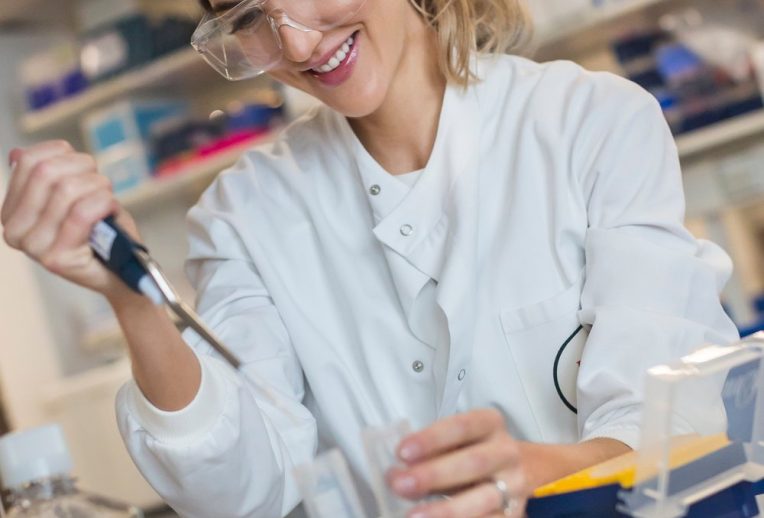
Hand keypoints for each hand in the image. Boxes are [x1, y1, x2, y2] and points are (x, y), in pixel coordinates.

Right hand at [1, 141, 139, 298]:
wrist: (122, 270)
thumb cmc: (101, 230)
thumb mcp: (73, 196)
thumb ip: (47, 176)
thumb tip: (18, 154)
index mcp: (11, 211)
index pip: (29, 161)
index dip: (64, 154)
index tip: (83, 166)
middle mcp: (14, 230)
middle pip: (47, 172)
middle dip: (84, 169)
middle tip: (101, 183)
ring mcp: (33, 247)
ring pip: (67, 189)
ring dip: (98, 186)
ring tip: (107, 198)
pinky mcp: (56, 259)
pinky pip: (82, 212)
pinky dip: (104, 202)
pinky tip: (111, 208)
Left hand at [389, 409, 527, 517]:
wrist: (516, 471)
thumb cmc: (473, 451)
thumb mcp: (456, 442)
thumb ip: (430, 453)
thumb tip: (396, 474)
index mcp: (490, 424)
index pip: (462, 427)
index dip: (432, 439)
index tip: (402, 452)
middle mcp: (506, 452)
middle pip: (473, 462)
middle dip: (434, 475)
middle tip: (400, 485)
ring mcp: (513, 485)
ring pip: (483, 498)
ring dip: (446, 509)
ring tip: (414, 515)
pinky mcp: (514, 513)